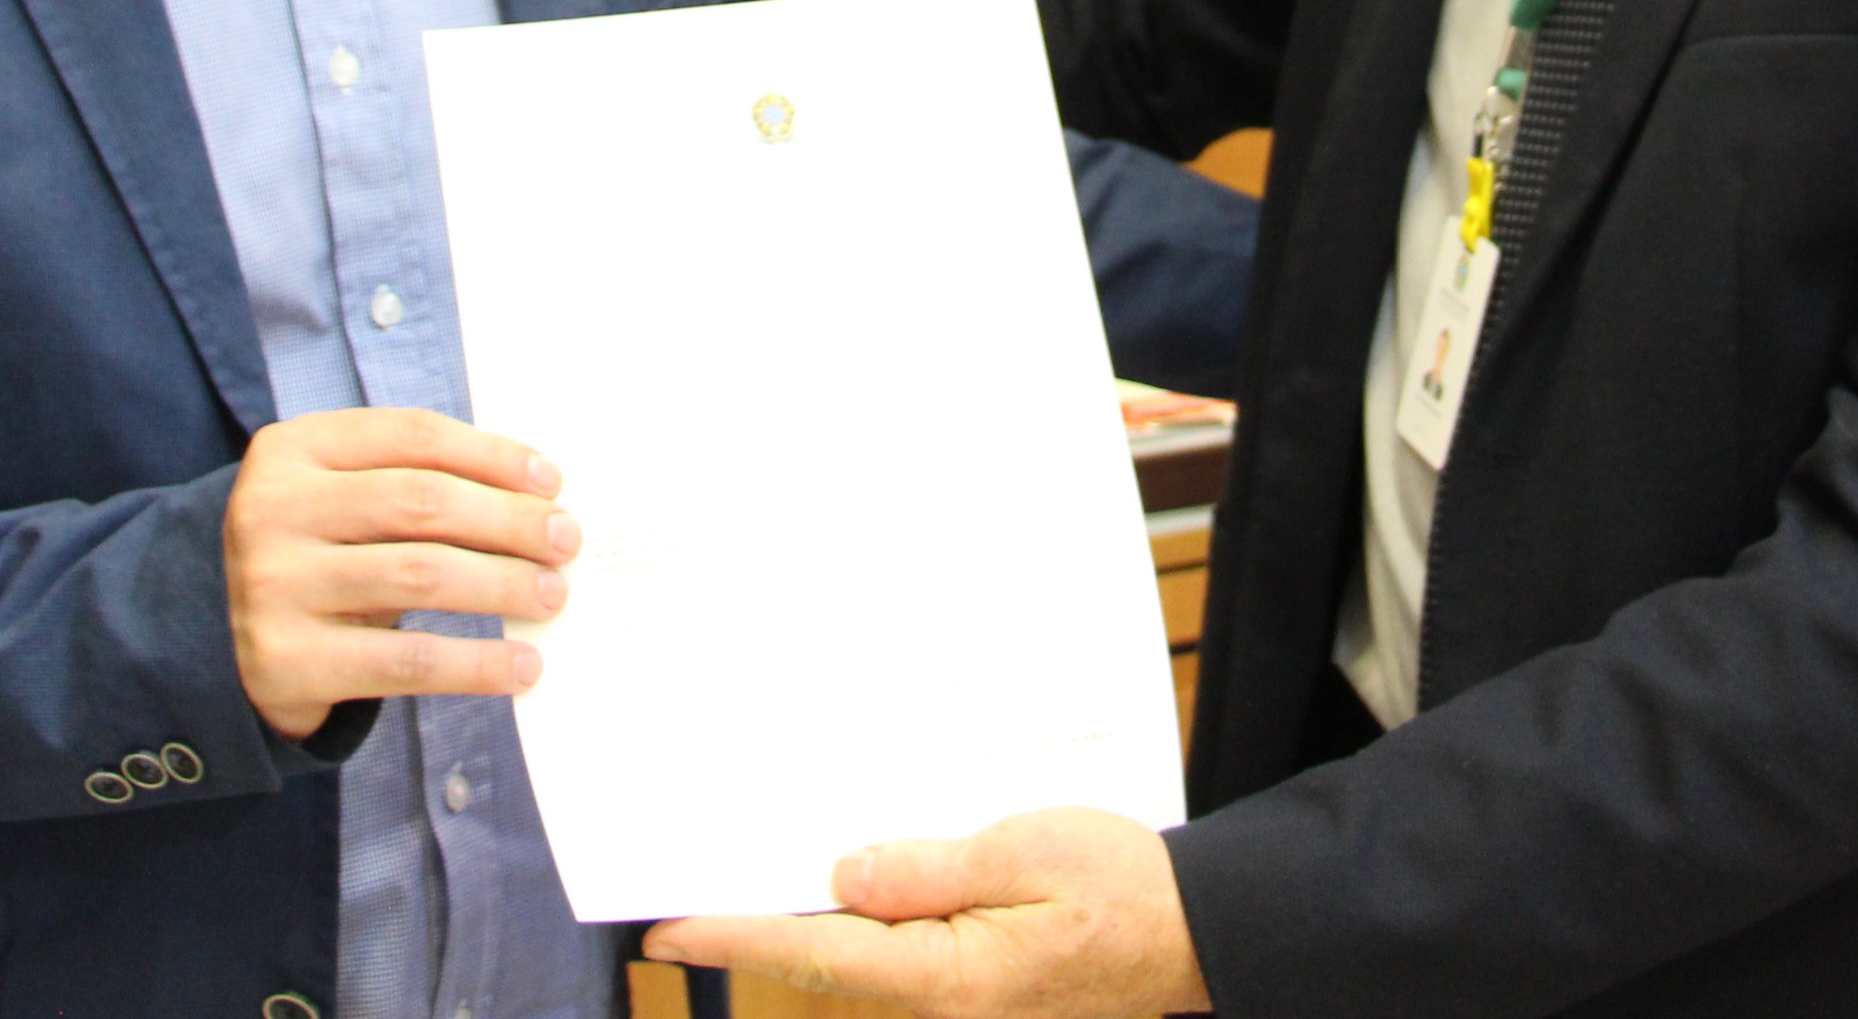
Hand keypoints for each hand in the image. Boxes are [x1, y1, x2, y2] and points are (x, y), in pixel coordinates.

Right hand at [220, 407, 575, 738]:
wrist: (211, 643)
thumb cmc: (311, 556)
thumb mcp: (337, 501)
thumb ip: (409, 483)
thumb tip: (537, 500)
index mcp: (291, 449)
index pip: (412, 436)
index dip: (491, 454)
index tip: (550, 480)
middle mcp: (273, 510)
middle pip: (421, 502)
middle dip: (509, 519)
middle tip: (565, 540)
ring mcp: (275, 586)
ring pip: (420, 575)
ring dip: (503, 584)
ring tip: (552, 594)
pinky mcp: (287, 660)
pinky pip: (405, 661)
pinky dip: (476, 663)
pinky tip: (521, 665)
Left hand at [646, 808, 1207, 1018]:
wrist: (1192, 935)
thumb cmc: (1125, 891)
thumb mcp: (1030, 854)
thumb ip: (929, 870)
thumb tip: (842, 876)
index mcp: (949, 977)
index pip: (817, 954)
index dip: (734, 942)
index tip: (665, 932)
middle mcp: (942, 1006)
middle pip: (824, 965)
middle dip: (758, 927)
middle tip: (687, 888)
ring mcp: (956, 1007)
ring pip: (855, 964)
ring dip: (809, 925)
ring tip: (755, 871)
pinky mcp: (970, 995)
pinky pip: (894, 963)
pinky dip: (859, 927)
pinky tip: (845, 885)